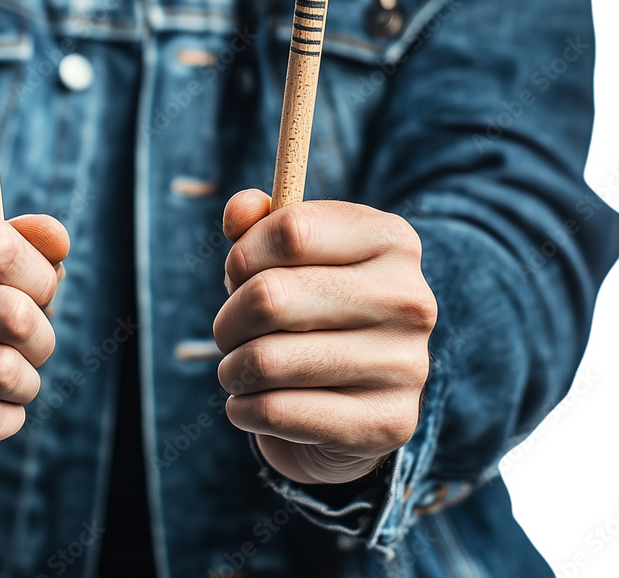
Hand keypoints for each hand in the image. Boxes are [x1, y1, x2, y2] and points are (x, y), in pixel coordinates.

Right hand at [0, 192, 67, 452]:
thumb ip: (33, 239)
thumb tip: (57, 240)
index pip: (0, 250)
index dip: (39, 276)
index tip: (40, 288)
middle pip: (10, 314)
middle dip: (41, 332)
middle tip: (31, 337)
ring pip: (1, 371)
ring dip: (27, 378)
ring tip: (15, 371)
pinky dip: (8, 415)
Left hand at [212, 190, 436, 484]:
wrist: (356, 403)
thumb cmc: (310, 310)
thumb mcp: (285, 255)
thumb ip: (257, 221)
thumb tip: (239, 212)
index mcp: (391, 239)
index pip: (291, 230)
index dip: (244, 254)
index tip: (238, 273)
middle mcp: (410, 298)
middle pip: (270, 296)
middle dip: (229, 319)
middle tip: (227, 333)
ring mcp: (406, 364)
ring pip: (266, 360)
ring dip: (233, 369)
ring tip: (238, 370)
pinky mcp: (389, 424)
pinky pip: (277, 411)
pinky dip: (244, 409)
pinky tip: (250, 405)